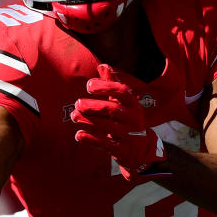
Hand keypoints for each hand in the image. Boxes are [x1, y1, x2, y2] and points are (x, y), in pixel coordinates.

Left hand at [72, 64, 168, 180]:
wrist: (142, 150)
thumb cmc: (127, 120)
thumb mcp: (123, 103)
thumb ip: (111, 85)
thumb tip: (103, 65)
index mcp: (133, 105)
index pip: (122, 92)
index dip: (105, 87)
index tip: (89, 85)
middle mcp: (133, 119)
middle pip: (113, 110)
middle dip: (94, 106)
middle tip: (77, 103)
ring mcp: (129, 136)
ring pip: (108, 128)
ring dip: (89, 121)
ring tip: (74, 116)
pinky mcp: (123, 151)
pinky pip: (106, 145)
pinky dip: (91, 140)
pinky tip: (78, 135)